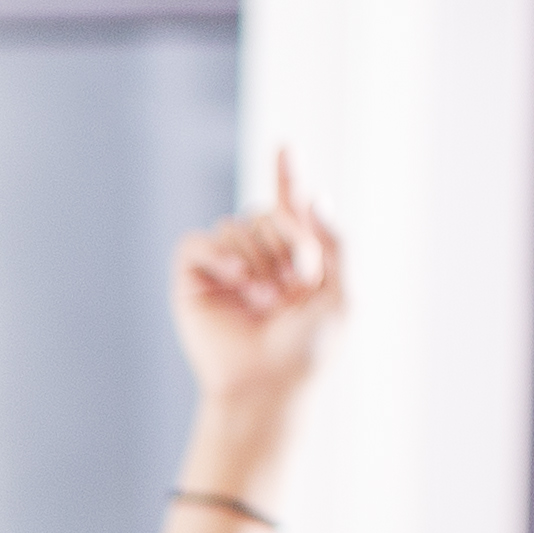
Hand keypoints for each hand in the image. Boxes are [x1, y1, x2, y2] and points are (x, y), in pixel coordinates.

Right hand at [172, 151, 346, 423]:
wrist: (265, 385)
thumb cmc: (306, 349)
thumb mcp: (340, 292)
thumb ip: (332, 241)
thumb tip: (313, 194)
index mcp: (294, 256)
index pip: (289, 206)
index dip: (288, 176)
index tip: (286, 147)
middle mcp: (257, 256)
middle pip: (266, 212)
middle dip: (285, 243)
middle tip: (291, 287)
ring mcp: (223, 268)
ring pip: (235, 225)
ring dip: (256, 258)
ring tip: (263, 300)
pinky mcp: (192, 281)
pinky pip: (198, 243)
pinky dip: (219, 257)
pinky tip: (237, 282)